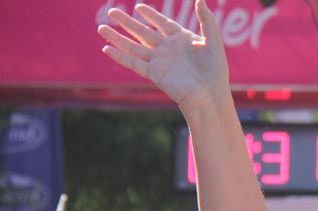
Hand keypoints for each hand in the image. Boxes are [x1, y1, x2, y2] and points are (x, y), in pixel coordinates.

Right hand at [98, 0, 229, 112]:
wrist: (210, 94)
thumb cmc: (215, 70)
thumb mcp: (213, 41)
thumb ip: (207, 21)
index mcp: (181, 40)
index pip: (162, 24)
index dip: (151, 15)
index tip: (138, 6)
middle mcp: (168, 49)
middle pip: (143, 32)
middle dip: (127, 22)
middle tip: (112, 11)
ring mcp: (160, 62)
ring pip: (134, 47)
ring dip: (117, 38)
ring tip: (101, 28)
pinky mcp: (155, 74)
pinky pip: (134, 63)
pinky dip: (120, 56)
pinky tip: (107, 48)